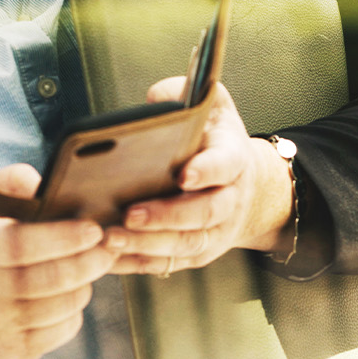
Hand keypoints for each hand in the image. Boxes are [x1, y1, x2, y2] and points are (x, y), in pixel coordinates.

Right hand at [0, 163, 113, 358]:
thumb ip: (4, 184)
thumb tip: (41, 183)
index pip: (20, 244)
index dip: (63, 237)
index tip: (93, 228)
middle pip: (50, 278)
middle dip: (90, 261)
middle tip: (107, 247)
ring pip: (63, 304)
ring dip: (85, 284)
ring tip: (87, 268)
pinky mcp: (14, 351)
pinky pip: (63, 329)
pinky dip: (75, 310)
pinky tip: (67, 295)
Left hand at [101, 78, 294, 274]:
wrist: (247, 187)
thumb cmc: (218, 143)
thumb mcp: (214, 108)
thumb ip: (187, 94)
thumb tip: (156, 98)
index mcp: (233, 160)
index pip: (224, 165)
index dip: (206, 171)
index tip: (183, 175)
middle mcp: (229, 200)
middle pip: (204, 213)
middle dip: (167, 216)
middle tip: (130, 214)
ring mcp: (215, 232)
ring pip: (185, 245)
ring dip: (148, 245)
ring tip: (111, 238)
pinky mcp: (196, 254)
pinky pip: (168, 264)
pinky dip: (138, 263)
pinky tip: (109, 258)